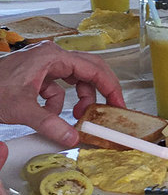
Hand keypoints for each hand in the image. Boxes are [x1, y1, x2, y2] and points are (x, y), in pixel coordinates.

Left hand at [0, 41, 125, 146]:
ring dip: (76, 100)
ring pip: (74, 80)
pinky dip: (58, 103)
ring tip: (76, 116)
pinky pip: (58, 88)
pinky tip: (49, 114)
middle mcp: (52, 57)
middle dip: (98, 93)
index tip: (118, 105)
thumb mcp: (22, 109)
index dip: (110, 88)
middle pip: (88, 72)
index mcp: (53, 57)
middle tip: (108, 111)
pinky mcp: (36, 75)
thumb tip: (72, 138)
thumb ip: (50, 124)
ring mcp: (44, 65)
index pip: (94, 69)